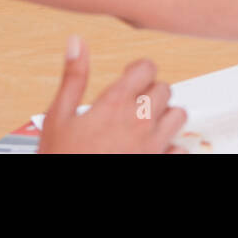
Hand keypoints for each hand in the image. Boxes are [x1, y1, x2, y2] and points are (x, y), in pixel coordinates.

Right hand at [38, 36, 186, 152]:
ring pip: (179, 115)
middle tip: (134, 103)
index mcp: (114, 104)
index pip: (147, 67)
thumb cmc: (61, 158)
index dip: (140, 69)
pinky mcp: (158, 163)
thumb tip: (76, 42)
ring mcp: (152, 145)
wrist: (64, 195)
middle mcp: (138, 121)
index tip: (131, 78)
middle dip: (151, 91)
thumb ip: (73, 77)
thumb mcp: (58, 116)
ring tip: (146, 123)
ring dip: (166, 116)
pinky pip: (180, 148)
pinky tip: (154, 149)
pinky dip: (171, 147)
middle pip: (165, 88)